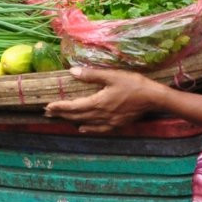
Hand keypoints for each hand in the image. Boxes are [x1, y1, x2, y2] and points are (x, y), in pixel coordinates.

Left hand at [44, 67, 159, 132]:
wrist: (153, 98)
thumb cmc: (133, 84)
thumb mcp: (112, 75)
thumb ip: (92, 75)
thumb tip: (72, 71)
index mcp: (98, 102)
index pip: (74, 106)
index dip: (60, 107)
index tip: (48, 106)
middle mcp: (101, 115)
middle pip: (77, 117)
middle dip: (62, 114)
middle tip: (48, 112)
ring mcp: (109, 122)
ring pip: (85, 123)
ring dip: (71, 121)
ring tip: (61, 118)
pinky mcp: (116, 124)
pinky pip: (97, 129)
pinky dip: (88, 129)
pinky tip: (83, 128)